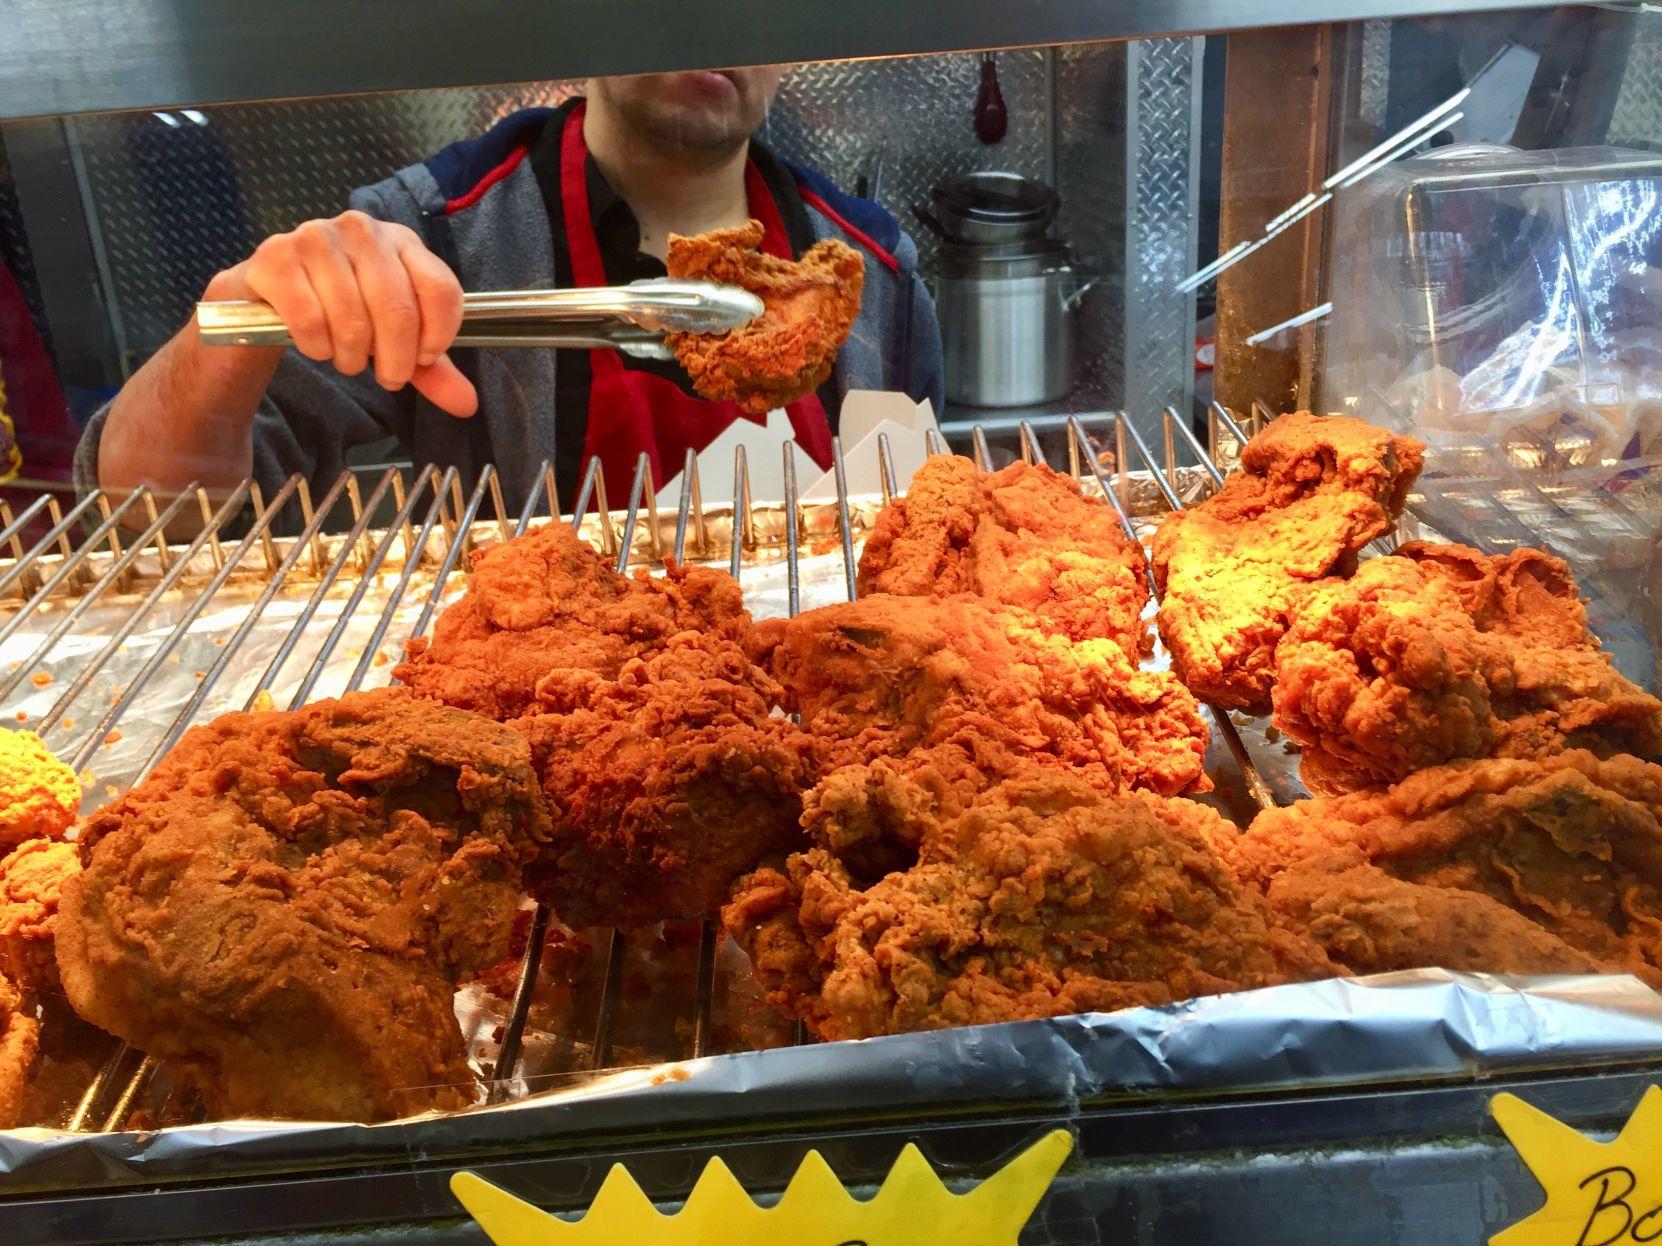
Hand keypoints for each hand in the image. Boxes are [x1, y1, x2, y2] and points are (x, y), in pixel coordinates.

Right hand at [203, 211, 476, 416]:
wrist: (266, 298)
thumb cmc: (341, 313)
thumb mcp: (392, 340)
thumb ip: (431, 369)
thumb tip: (467, 405)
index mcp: (402, 242)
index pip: (441, 289)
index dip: (437, 337)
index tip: (423, 360)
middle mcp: (363, 230)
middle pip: (398, 310)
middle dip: (396, 360)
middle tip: (386, 377)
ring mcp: (317, 237)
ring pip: (353, 320)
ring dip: (352, 357)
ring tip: (346, 358)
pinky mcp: (276, 256)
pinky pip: (310, 320)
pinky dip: (317, 347)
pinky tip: (315, 345)